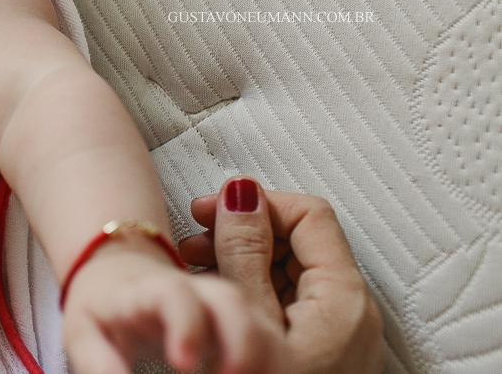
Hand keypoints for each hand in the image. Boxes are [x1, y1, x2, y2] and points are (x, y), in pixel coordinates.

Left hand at [62, 243, 280, 372]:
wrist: (118, 271)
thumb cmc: (101, 307)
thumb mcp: (83, 330)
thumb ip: (97, 360)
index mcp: (148, 291)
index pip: (173, 294)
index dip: (185, 323)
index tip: (183, 364)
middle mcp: (193, 290)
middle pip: (230, 300)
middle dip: (243, 339)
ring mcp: (219, 303)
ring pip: (258, 317)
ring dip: (267, 354)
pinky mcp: (238, 320)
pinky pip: (269, 336)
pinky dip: (277, 361)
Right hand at [178, 178, 384, 373]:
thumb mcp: (246, 316)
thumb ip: (244, 250)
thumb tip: (241, 195)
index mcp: (341, 299)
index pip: (307, 215)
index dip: (257, 203)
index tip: (214, 210)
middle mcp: (349, 312)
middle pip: (299, 239)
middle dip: (244, 229)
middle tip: (198, 236)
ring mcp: (336, 333)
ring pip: (289, 267)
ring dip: (242, 257)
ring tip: (196, 265)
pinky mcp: (320, 349)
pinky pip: (287, 297)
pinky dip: (251, 287)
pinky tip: (215, 297)